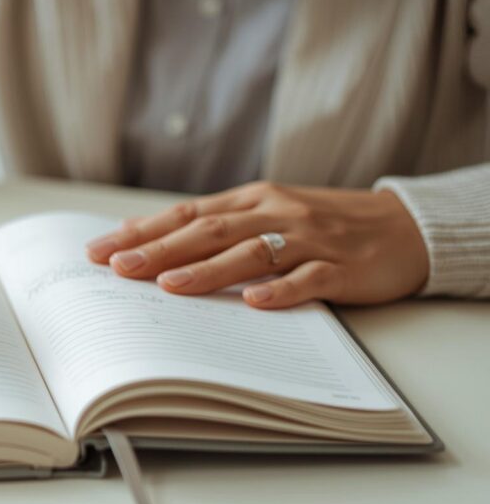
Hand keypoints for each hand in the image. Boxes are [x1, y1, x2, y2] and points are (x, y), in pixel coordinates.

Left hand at [85, 182, 428, 308]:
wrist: (405, 226)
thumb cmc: (325, 223)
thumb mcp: (268, 213)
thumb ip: (218, 226)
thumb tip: (149, 240)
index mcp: (253, 200)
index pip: (186, 214)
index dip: (142, 231)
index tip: (99, 250)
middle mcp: (276, 213)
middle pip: (210, 231)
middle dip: (160, 249)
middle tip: (117, 268)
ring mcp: (310, 239)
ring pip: (251, 253)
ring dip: (208, 269)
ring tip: (169, 285)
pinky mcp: (343, 268)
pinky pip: (309, 279)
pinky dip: (281, 290)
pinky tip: (255, 302)